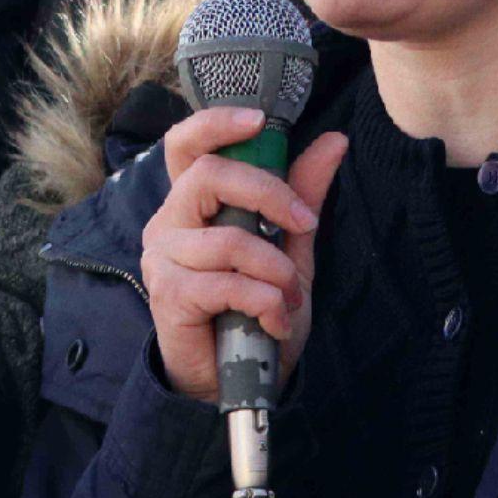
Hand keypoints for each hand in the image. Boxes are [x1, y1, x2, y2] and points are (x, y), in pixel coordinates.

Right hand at [140, 108, 349, 402]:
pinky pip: (228, 284)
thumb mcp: (291, 244)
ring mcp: (163, 258)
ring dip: (277, 271)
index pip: (186, 145)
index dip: (216, 123)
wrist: (235, 376)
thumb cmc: (257, 305)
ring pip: (230, 239)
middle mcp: (169, 222)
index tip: (262, 121)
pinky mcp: (169, 295)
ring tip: (289, 296)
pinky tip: (274, 319)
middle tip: (304, 225)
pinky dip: (267, 302)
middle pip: (211, 176)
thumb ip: (303, 193)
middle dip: (270, 194)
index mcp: (194, 202)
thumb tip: (334, 139)